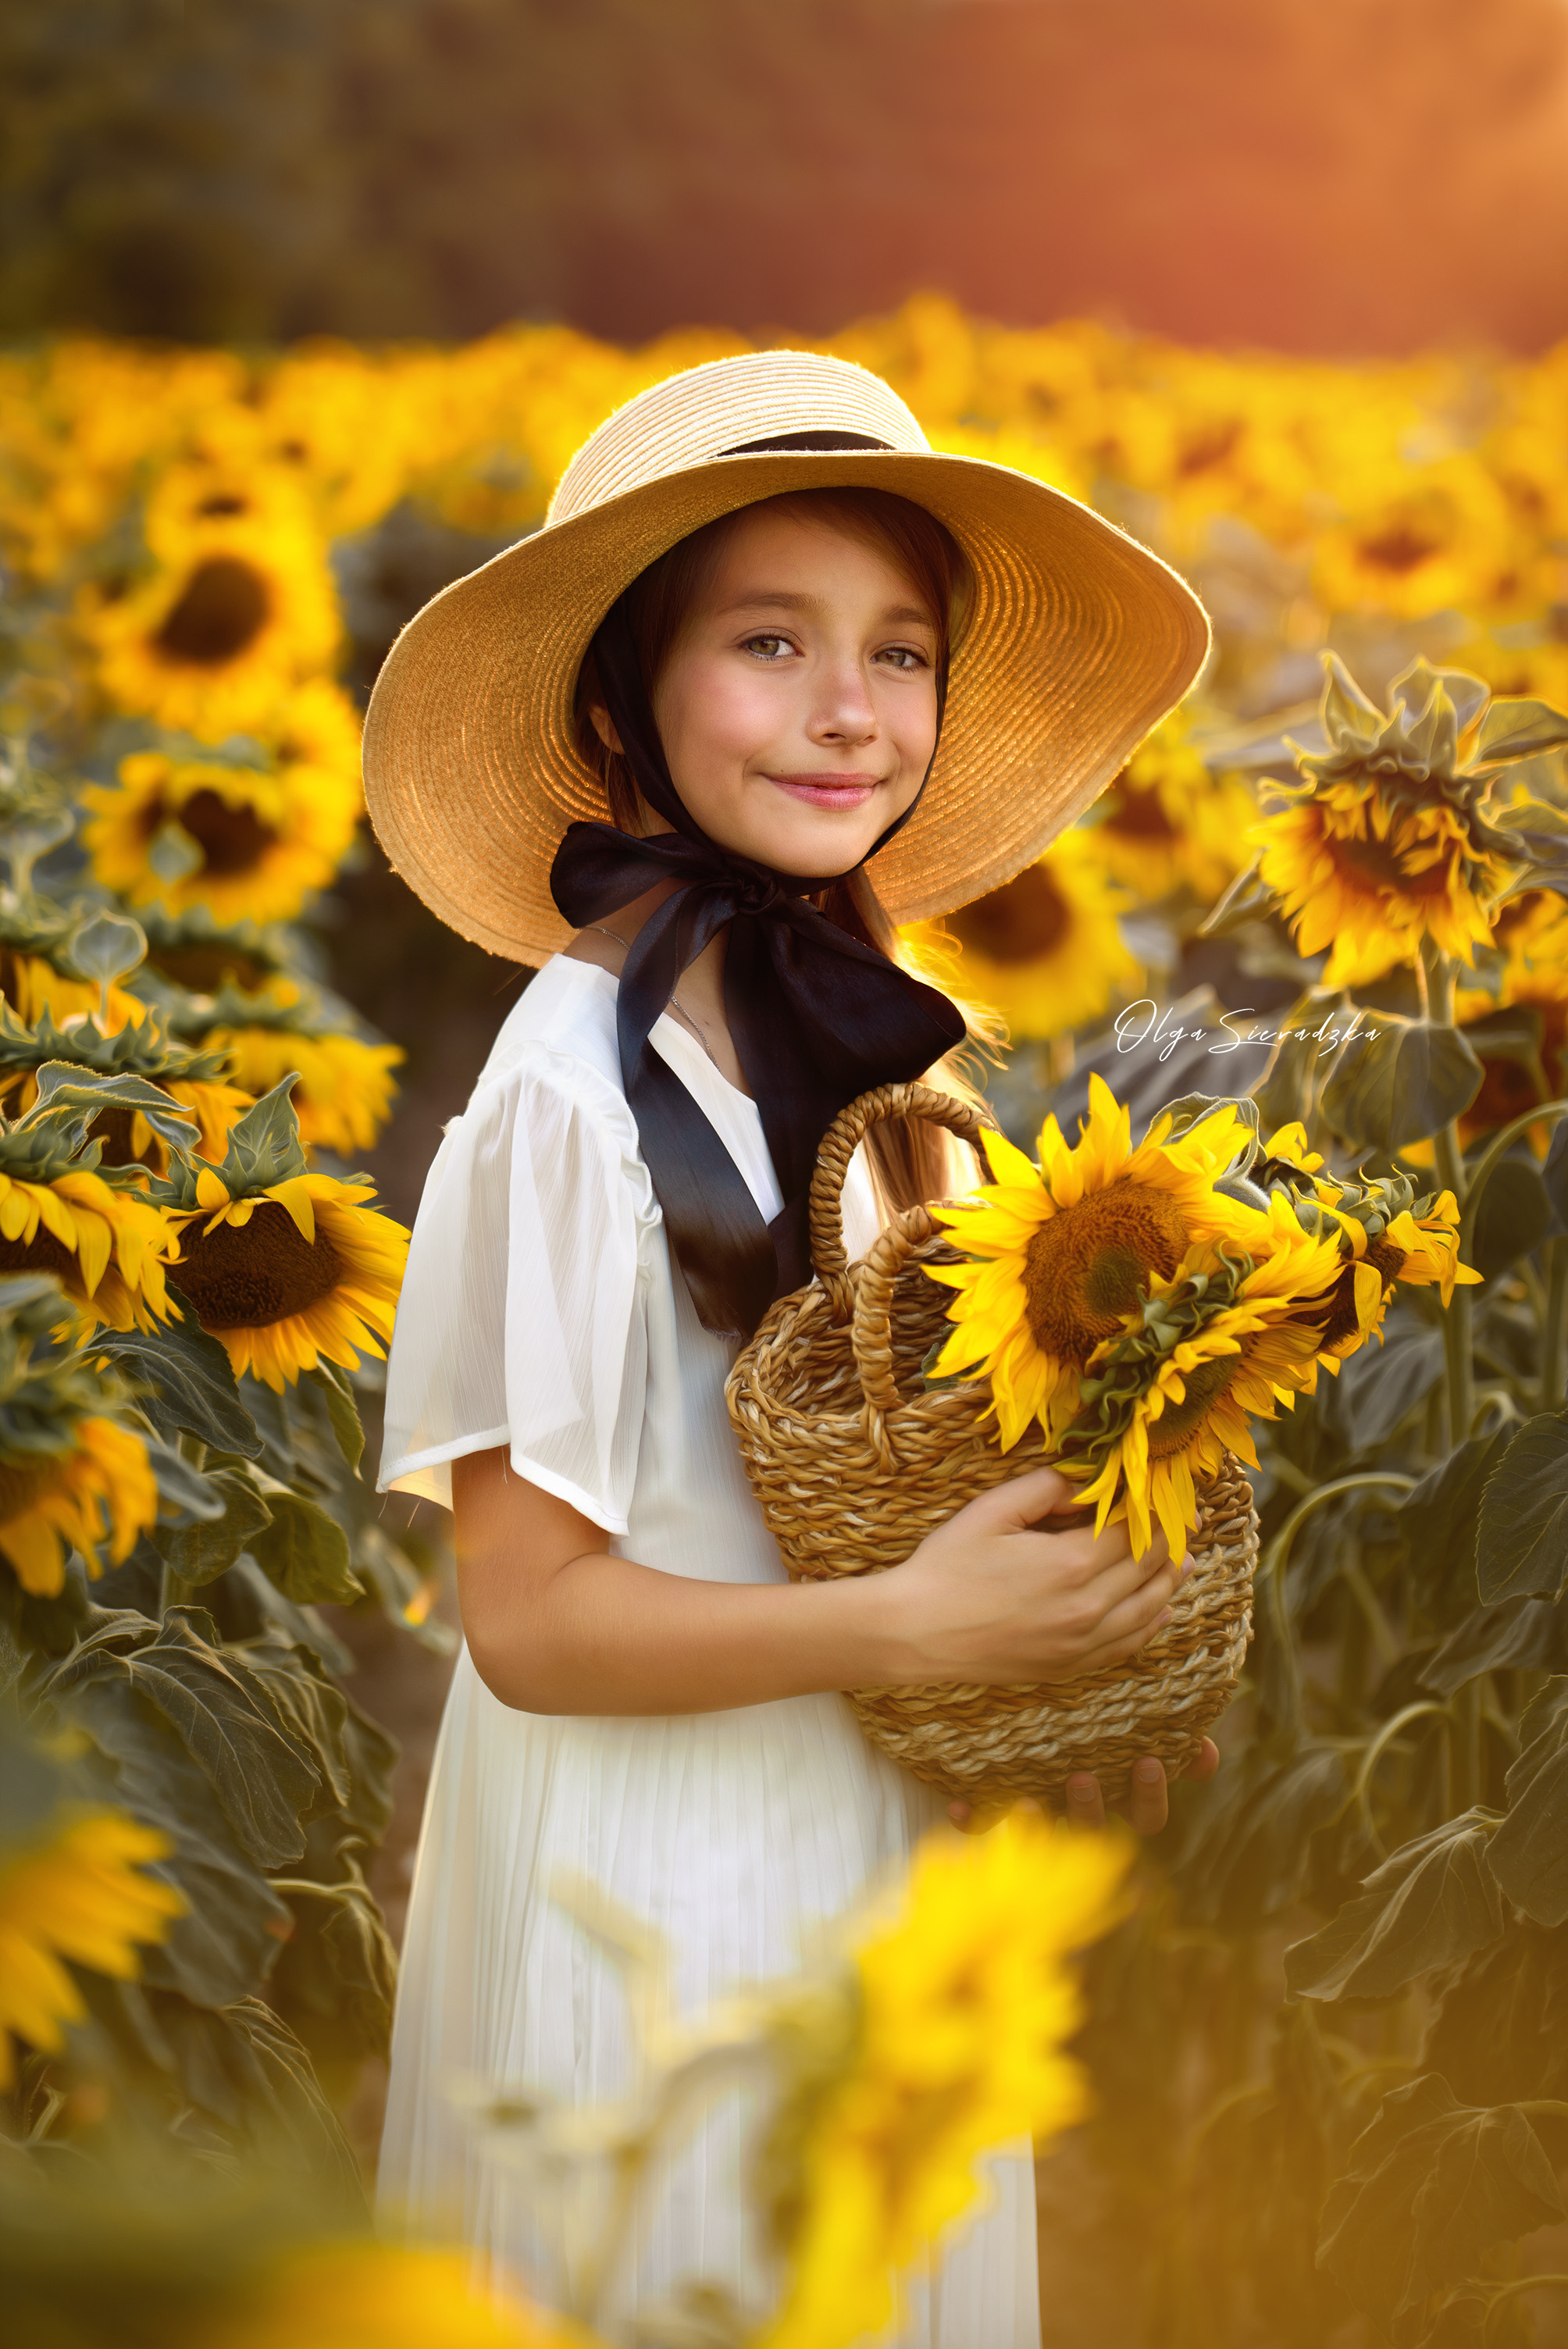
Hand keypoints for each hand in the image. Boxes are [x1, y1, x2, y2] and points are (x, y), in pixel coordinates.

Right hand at [882, 1465, 1182, 1689]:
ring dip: (1171, 1582)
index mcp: (1070, 1563)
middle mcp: (1087, 1608)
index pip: (1135, 1532)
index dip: (1157, 1511)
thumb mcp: (993, 1510)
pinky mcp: (1070, 1666)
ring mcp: (1081, 1643)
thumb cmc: (947, 1566)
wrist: (916, 1632)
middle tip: (1186, 1521)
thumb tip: (1087, 1481)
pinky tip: (1160, 1611)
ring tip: (1186, 1560)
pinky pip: (1127, 1646)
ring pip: (1148, 1610)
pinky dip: (1151, 1625)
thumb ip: (1047, 1488)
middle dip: (1172, 1541)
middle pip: (1149, 1570)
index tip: (1170, 1495)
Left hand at [945, 1738, 1220, 1837]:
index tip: (1148, 1761)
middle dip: (1087, 1809)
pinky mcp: (998, 1810)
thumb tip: (1206, 1750)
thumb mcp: (1136, 1723)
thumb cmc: (1101, 1723)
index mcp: (1118, 1797)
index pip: (1145, 1817)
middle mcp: (1080, 1813)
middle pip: (1090, 1830)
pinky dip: (974, 1817)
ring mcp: (1041, 1814)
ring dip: (1035, 1821)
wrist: (1027, 1713)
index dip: (1149, 1795)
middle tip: (1081, 1777)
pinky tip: (959, 1802)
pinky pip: (983, 1823)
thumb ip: (1174, 1736)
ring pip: (1041, 1830)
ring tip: (1025, 1801)